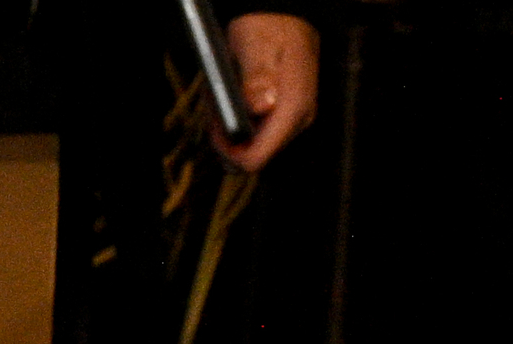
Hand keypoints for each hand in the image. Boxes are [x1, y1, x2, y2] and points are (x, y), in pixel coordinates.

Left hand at [220, 14, 318, 172]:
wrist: (282, 13)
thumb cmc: (269, 27)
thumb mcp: (257, 47)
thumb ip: (258, 78)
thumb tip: (262, 107)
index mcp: (293, 110)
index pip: (255, 160)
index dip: (227, 152)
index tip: (215, 127)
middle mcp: (297, 120)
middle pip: (251, 157)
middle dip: (225, 138)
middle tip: (216, 104)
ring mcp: (291, 119)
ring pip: (249, 145)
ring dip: (228, 127)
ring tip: (224, 93)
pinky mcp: (283, 115)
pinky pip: (254, 131)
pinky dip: (235, 118)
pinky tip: (232, 94)